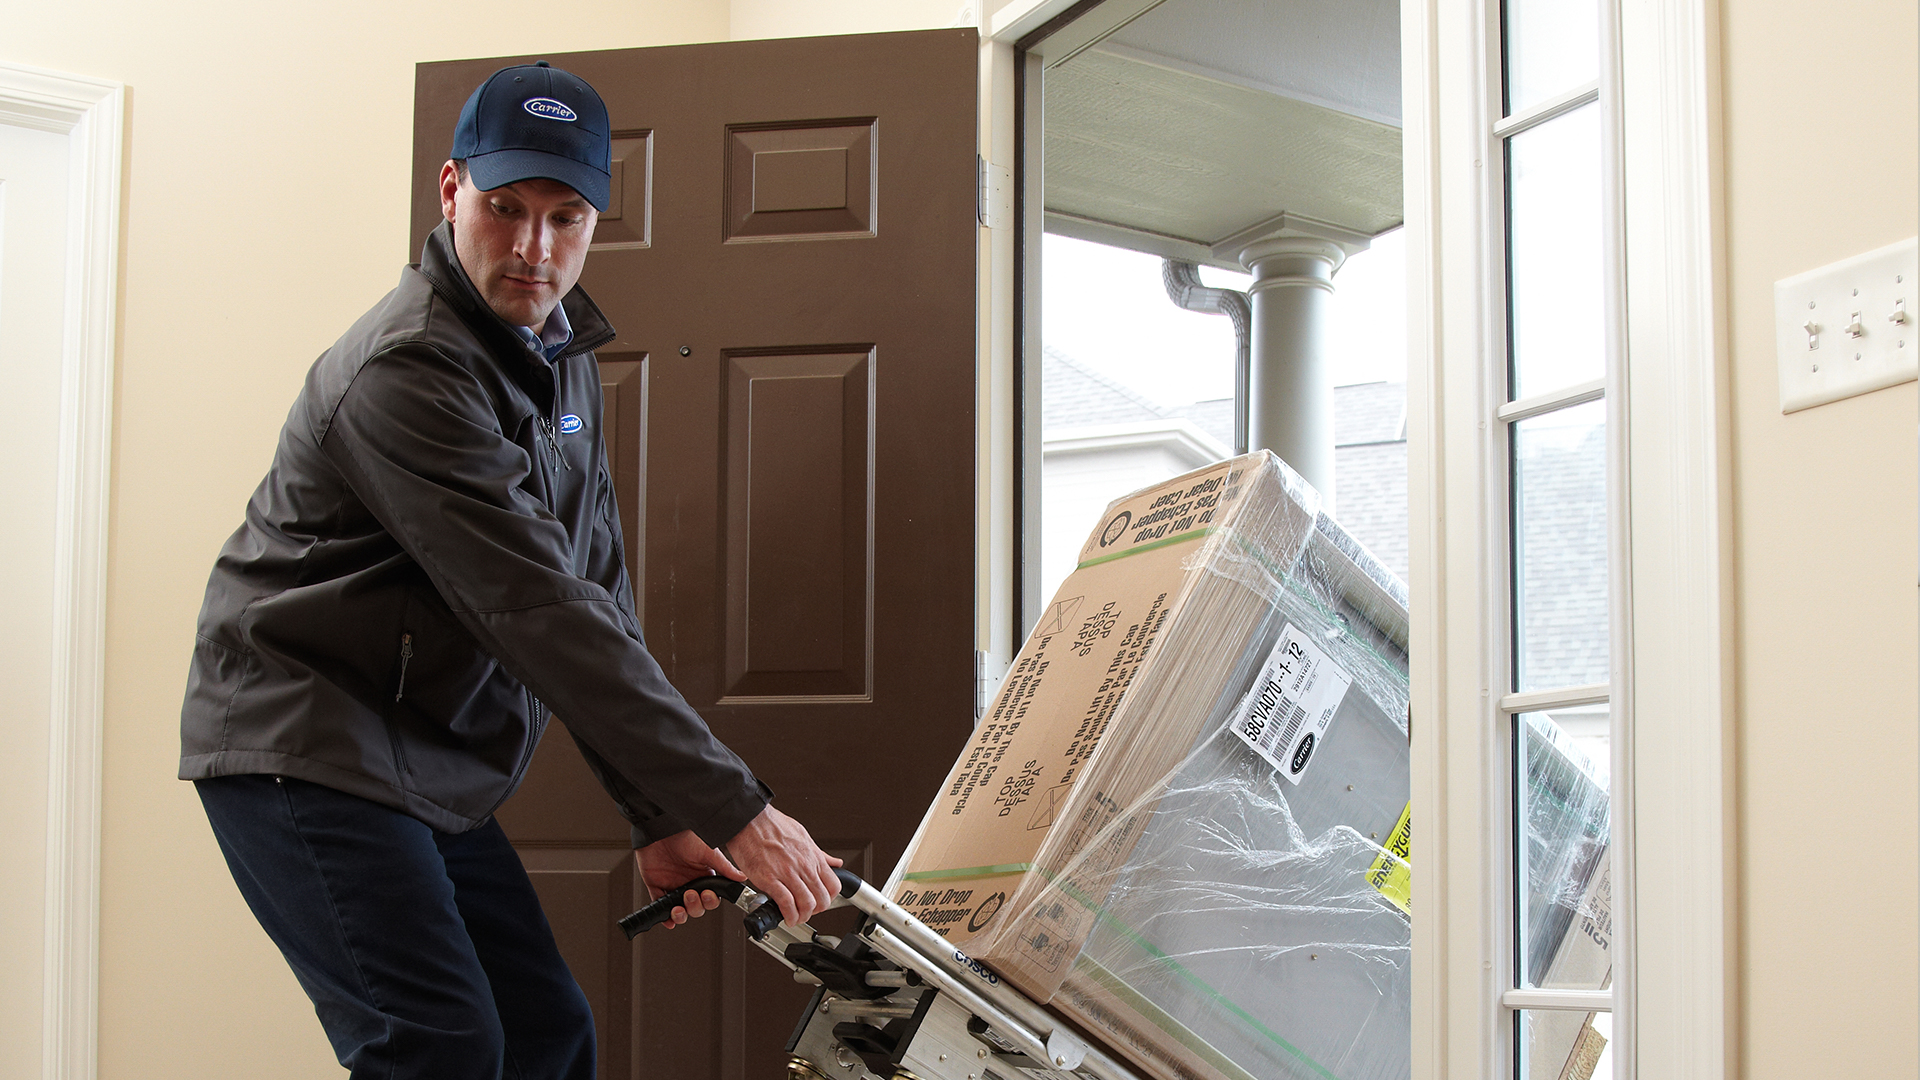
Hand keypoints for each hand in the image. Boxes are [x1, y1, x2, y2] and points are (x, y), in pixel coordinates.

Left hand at [634, 830, 742, 928]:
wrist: (661, 829)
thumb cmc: (685, 835)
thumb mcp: (708, 852)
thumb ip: (724, 868)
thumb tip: (742, 878)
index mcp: (703, 876)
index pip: (711, 898)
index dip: (710, 901)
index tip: (707, 895)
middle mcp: (689, 883)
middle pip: (697, 907)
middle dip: (695, 906)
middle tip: (692, 895)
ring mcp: (673, 885)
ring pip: (680, 911)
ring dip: (682, 915)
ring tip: (679, 908)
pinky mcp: (656, 885)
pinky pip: (660, 906)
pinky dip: (664, 917)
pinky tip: (668, 919)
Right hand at [725, 804, 843, 926]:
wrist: (749, 820)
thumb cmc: (772, 826)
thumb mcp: (803, 836)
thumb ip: (819, 854)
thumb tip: (834, 862)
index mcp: (812, 856)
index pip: (834, 885)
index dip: (829, 898)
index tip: (821, 901)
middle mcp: (803, 866)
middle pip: (821, 899)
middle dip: (816, 911)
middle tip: (807, 912)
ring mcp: (787, 873)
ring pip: (806, 904)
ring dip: (802, 917)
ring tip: (796, 918)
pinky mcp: (769, 879)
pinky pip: (786, 903)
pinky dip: (789, 915)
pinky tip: (786, 917)